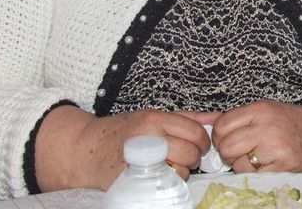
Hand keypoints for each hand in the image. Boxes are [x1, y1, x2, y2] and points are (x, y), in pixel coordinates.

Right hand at [35, 105, 209, 190]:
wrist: (83, 149)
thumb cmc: (121, 132)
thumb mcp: (152, 117)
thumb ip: (187, 118)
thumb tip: (218, 118)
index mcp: (154, 119)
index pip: (194, 132)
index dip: (203, 141)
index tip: (200, 146)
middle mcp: (147, 138)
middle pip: (190, 152)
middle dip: (194, 158)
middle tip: (186, 158)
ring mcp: (139, 160)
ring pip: (179, 171)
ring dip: (180, 172)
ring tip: (168, 166)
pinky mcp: (131, 180)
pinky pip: (162, 185)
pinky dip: (165, 183)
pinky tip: (158, 177)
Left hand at [212, 100, 301, 173]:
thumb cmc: (291, 123)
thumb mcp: (264, 111)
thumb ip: (231, 117)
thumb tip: (196, 119)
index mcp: (261, 108)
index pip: (221, 126)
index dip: (221, 137)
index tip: (233, 139)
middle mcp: (268, 125)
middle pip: (227, 146)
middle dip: (230, 153)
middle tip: (244, 151)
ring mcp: (276, 146)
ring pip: (238, 163)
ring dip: (243, 165)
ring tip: (258, 157)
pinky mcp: (283, 165)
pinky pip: (253, 175)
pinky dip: (256, 173)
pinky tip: (267, 165)